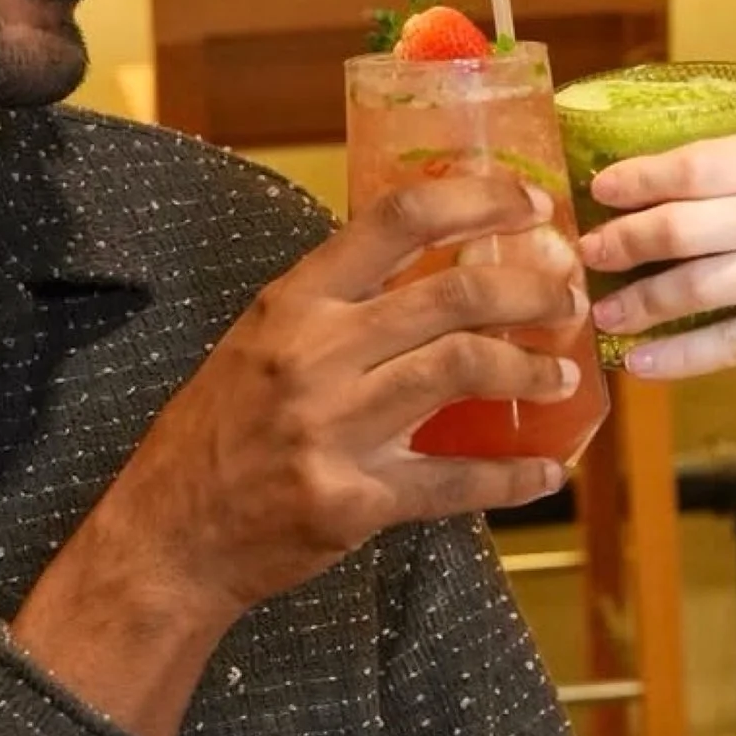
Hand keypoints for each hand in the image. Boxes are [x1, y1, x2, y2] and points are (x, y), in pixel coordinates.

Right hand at [147, 175, 592, 609]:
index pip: (398, 219)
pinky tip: (545, 473)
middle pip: (452, 296)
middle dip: (531, 291)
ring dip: (531, 371)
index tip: (531, 205)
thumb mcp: (260, 340)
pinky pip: (453, 481)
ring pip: (462, 371)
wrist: (168, 535)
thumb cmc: (219, 430)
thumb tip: (433, 265)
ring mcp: (332, 429)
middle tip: (567, 298)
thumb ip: (336, 305)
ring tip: (561, 375)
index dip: (479, 200)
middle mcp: (314, 354)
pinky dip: (511, 477)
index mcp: (294, 302)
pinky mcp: (352, 501)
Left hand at [578, 125, 735, 374]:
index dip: (639, 179)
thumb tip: (656, 185)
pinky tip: (641, 362)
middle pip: (688, 228)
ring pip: (702, 288)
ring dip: (641, 302)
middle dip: (624, 243)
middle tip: (586, 252)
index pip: (697, 165)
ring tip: (601, 310)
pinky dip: (683, 355)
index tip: (598, 188)